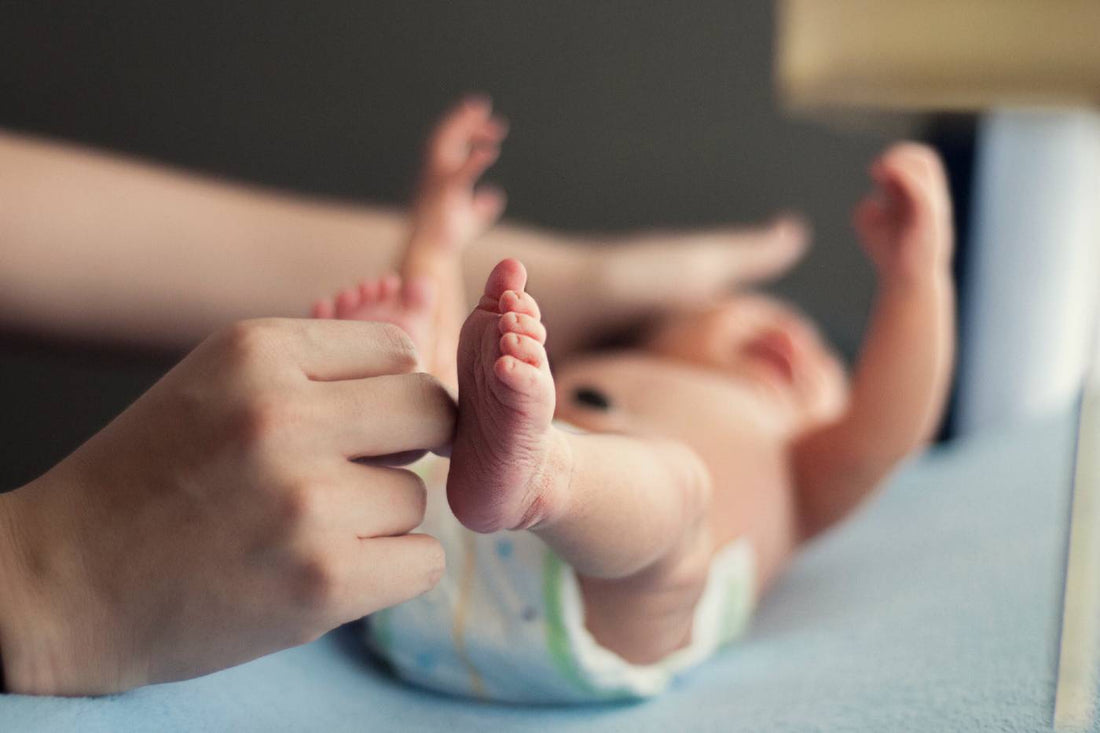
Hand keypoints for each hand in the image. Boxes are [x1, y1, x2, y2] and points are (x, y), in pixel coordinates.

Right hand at [0, 318, 453, 694]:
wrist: (63, 583)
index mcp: (257, 350)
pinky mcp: (322, 581)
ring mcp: (306, 501)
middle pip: (432, 410)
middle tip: (359, 472)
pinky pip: (423, 560)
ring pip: (418, 495)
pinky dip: (390, 570)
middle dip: (409, 443)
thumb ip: (321, 366)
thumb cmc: (153, 476)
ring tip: (307, 530)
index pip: (399, 351)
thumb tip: (425, 354)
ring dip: (380, 517)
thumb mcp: (222, 382)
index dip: (388, 391)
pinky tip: (329, 570)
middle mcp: (284, 415)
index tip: (361, 423)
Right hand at [411, 95, 508, 248]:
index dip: (470, 129)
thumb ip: (481, 204)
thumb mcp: (470, 218)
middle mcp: (433, 173)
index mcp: (439, 175)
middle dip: (462, 118)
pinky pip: (457, 174)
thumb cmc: (447, 238)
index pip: (452, 142)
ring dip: (462, 127)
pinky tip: (490, 152)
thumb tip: (494, 195)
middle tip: (483, 105)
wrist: (431, 254)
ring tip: (483, 115)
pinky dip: (472, 161)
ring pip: (443, 145)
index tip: (495, 128)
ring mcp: (435, 183)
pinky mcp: (442, 198)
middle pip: (444, 135)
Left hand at [853, 143, 953, 283]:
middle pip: (924, 158)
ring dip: (900, 162)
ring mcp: (932, 204)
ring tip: (879, 171)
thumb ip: (867, 207)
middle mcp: (928, 197)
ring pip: (926, 167)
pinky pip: (922, 187)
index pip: (914, 163)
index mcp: (917, 197)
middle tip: (875, 170)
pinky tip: (886, 179)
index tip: (873, 171)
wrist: (905, 281)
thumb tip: (872, 199)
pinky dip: (904, 177)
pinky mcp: (930, 216)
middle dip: (899, 155)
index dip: (894, 159)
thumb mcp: (870, 225)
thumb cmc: (890, 254)